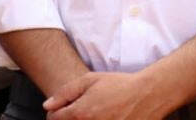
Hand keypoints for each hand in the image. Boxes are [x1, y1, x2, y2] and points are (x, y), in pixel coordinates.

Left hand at [44, 71, 171, 119]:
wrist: (148, 95)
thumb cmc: (119, 85)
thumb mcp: (90, 80)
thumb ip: (65, 92)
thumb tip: (47, 105)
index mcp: (81, 113)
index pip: (55, 119)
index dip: (56, 113)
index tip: (62, 110)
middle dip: (69, 119)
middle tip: (81, 112)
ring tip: (93, 114)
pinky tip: (104, 118)